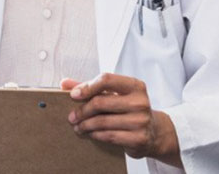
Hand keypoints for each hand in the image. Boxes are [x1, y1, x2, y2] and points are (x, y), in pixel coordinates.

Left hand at [62, 74, 178, 161]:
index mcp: (135, 86)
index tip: (73, 95)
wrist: (154, 132)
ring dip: (85, 125)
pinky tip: (90, 134)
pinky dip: (95, 135)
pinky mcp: (139, 138)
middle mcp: (140, 102)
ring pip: (102, 121)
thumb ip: (90, 87)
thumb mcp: (115, 94)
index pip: (106, 79)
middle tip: (72, 117)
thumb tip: (64, 83)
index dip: (87, 86)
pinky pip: (109, 135)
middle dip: (82, 110)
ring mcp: (141, 121)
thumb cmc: (129, 109)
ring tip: (78, 127)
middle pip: (101, 102)